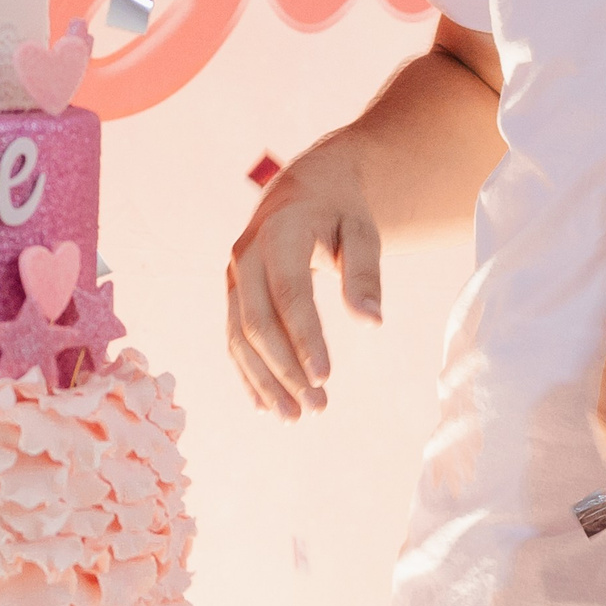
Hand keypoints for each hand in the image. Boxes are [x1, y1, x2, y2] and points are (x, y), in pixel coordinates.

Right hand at [226, 144, 383, 418]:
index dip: (304, 337)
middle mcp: (246, 255)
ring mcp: (234, 275)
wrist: (303, 188)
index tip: (325, 378)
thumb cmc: (341, 211)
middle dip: (284, 369)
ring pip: (238, 336)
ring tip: (294, 417)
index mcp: (279, 233)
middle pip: (257, 322)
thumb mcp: (362, 231)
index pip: (289, 293)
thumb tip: (372, 323)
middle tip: (317, 408)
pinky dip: (247, 371)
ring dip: (263, 380)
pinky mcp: (233, 292)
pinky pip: (233, 336)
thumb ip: (365, 273)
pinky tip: (264, 404)